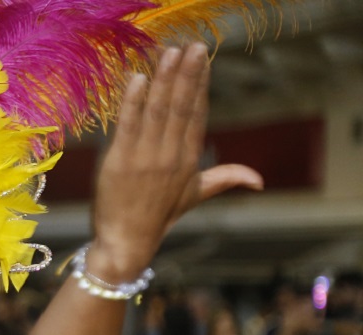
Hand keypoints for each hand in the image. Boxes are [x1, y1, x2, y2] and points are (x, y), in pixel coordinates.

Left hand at [88, 44, 262, 279]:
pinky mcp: (120, 162)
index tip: (202, 59)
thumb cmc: (157, 216)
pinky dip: (133, 103)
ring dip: (163, 80)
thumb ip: (224, 178)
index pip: (197, 115)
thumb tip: (260, 180)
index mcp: (188, 160)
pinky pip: (128, 126)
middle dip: (187, 74)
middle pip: (181, 107)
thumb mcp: (194, 195)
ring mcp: (145, 159)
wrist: (127, 242)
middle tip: (192, 46)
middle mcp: (170, 156)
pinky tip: (138, 79)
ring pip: (157, 112)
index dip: (200, 85)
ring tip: (169, 54)